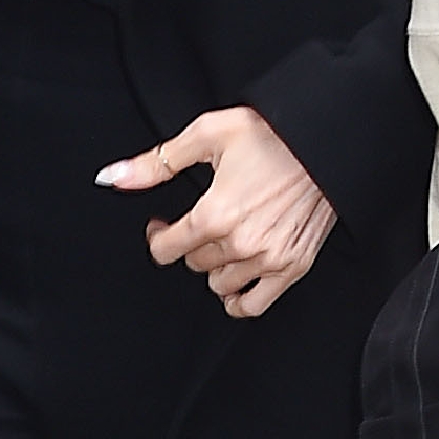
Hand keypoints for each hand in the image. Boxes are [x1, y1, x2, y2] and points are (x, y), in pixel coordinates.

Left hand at [96, 107, 335, 318]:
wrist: (325, 140)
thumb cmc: (272, 134)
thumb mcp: (207, 135)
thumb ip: (157, 163)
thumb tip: (113, 178)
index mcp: (214, 214)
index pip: (166, 250)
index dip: (158, 236)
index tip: (163, 226)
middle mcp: (240, 242)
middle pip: (194, 264)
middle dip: (191, 245)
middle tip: (200, 226)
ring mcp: (268, 258)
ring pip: (219, 284)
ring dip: (216, 266)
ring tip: (224, 242)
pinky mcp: (293, 266)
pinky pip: (253, 305)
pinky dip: (239, 300)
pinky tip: (235, 282)